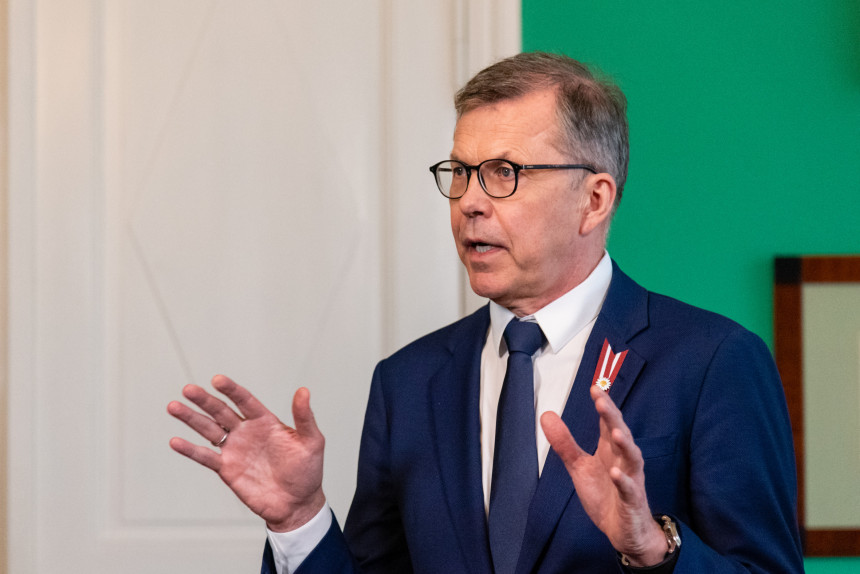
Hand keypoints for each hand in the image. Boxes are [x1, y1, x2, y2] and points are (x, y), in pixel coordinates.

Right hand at [167, 375, 325, 531]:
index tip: (217, 380)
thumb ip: (304, 417)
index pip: (245, 400)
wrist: (297, 504)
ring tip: (174, 406)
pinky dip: (190, 450)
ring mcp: (235, 449)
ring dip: (191, 419)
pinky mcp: (227, 468)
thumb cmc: (307, 472)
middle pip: (221, 411)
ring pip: (209, 429)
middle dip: (205, 400)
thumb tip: (303, 391)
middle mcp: (246, 431)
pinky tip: (175, 441)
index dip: (231, 390)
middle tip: (188, 389)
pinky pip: (205, 457)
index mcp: (266, 421)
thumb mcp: (311, 442)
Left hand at [540, 384, 666, 566]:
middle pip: (620, 434)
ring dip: (625, 445)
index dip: (603, 405)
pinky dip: (624, 481)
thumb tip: (546, 415)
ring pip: (632, 458)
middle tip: (602, 401)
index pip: (607, 423)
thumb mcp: (579, 467)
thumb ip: (565, 443)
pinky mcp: (632, 501)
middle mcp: (623, 460)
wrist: (624, 531)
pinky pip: (630, 490)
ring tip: (615, 432)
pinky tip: (616, 473)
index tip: (594, 387)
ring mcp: (631, 480)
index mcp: (611, 450)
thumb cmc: (605, 495)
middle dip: (612, 417)